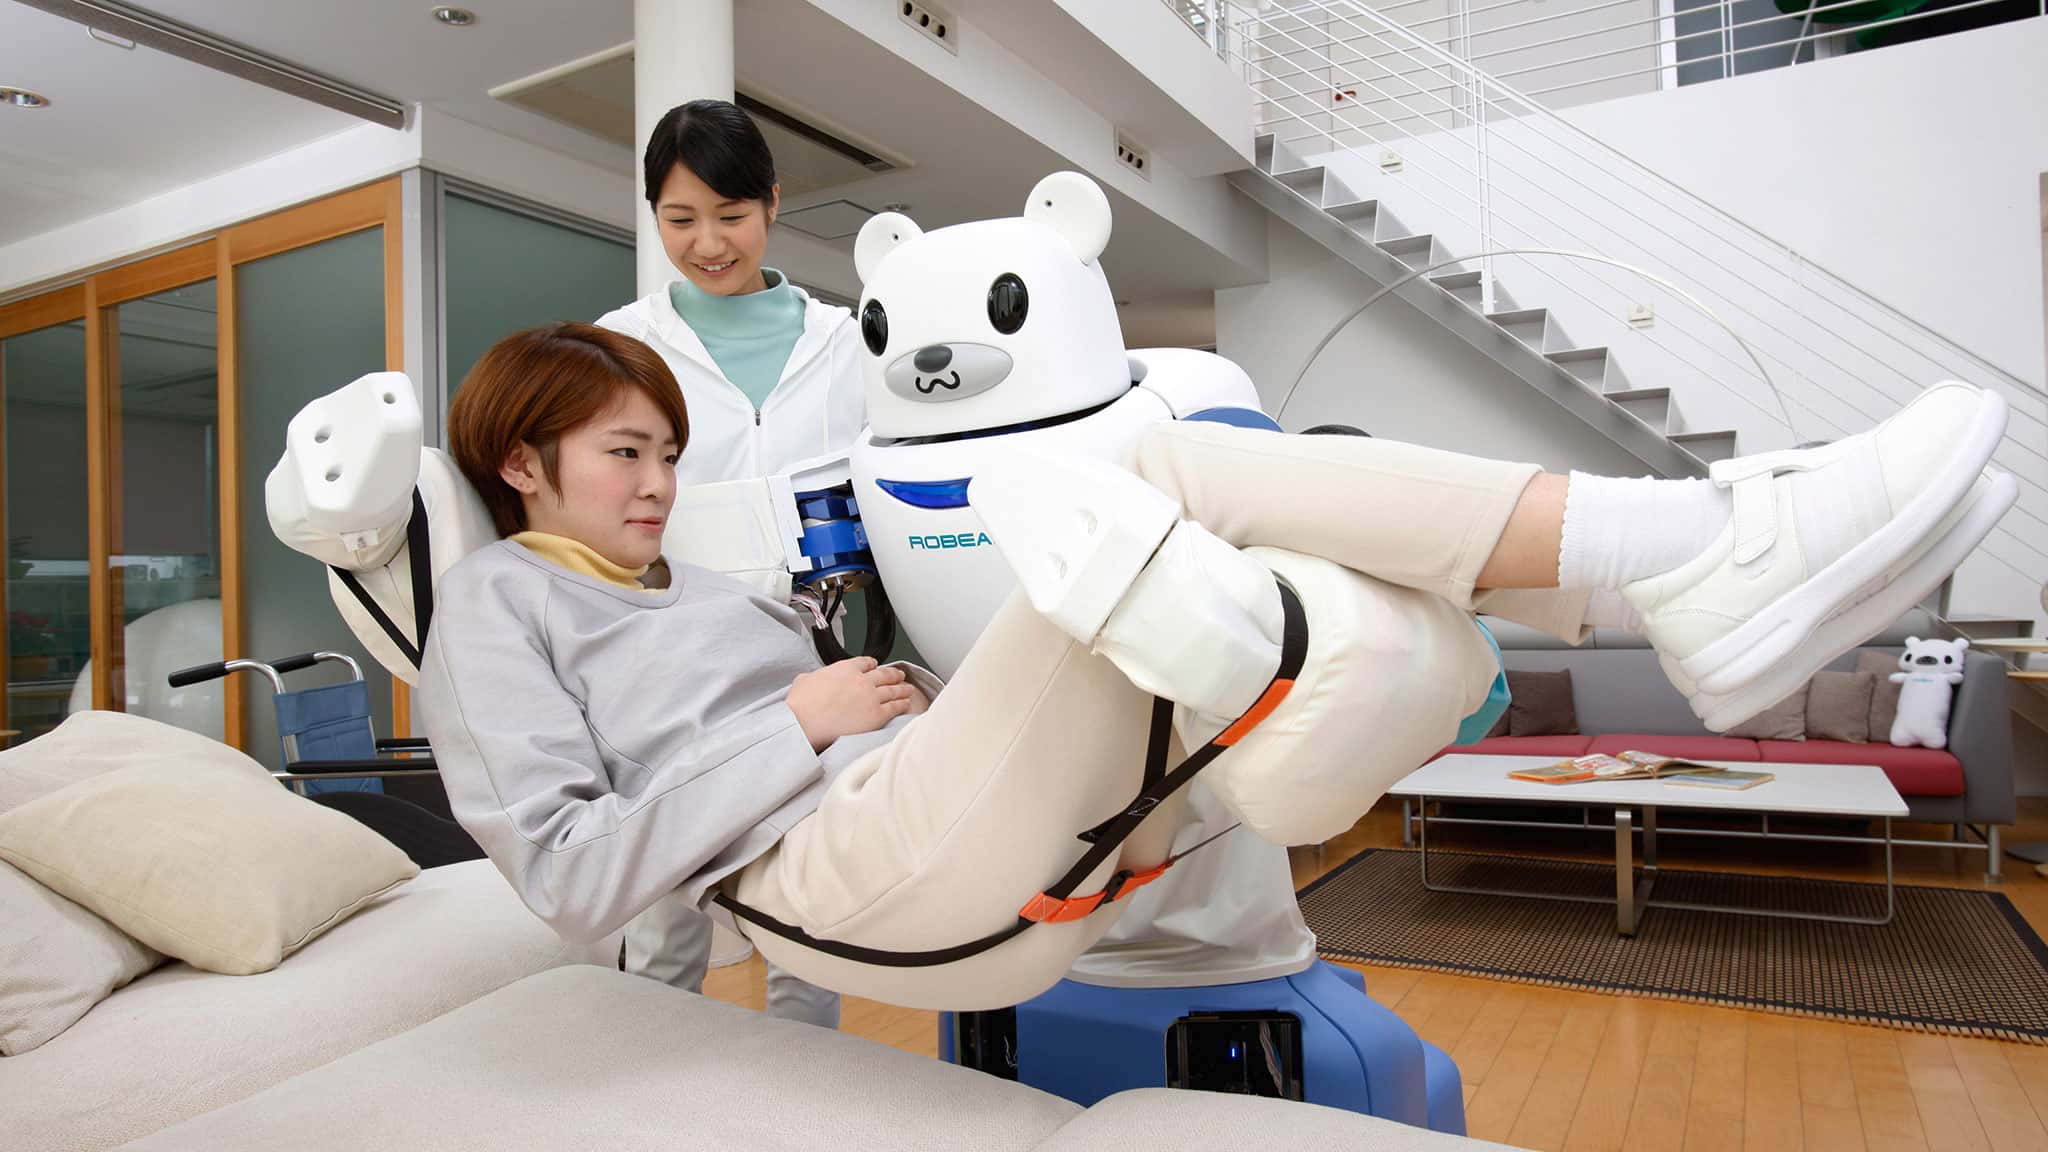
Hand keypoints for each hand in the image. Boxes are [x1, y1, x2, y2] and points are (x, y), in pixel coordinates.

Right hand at [787, 658, 922, 751]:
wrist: (804, 723)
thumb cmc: (801, 704)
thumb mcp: (804, 680)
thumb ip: (814, 676)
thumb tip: (812, 679)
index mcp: (845, 668)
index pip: (864, 662)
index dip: (871, 664)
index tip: (875, 666)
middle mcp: (862, 680)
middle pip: (883, 674)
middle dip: (893, 674)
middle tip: (899, 675)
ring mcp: (872, 697)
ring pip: (893, 690)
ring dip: (902, 688)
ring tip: (908, 688)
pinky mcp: (877, 715)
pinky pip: (895, 707)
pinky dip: (902, 704)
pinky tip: (906, 704)